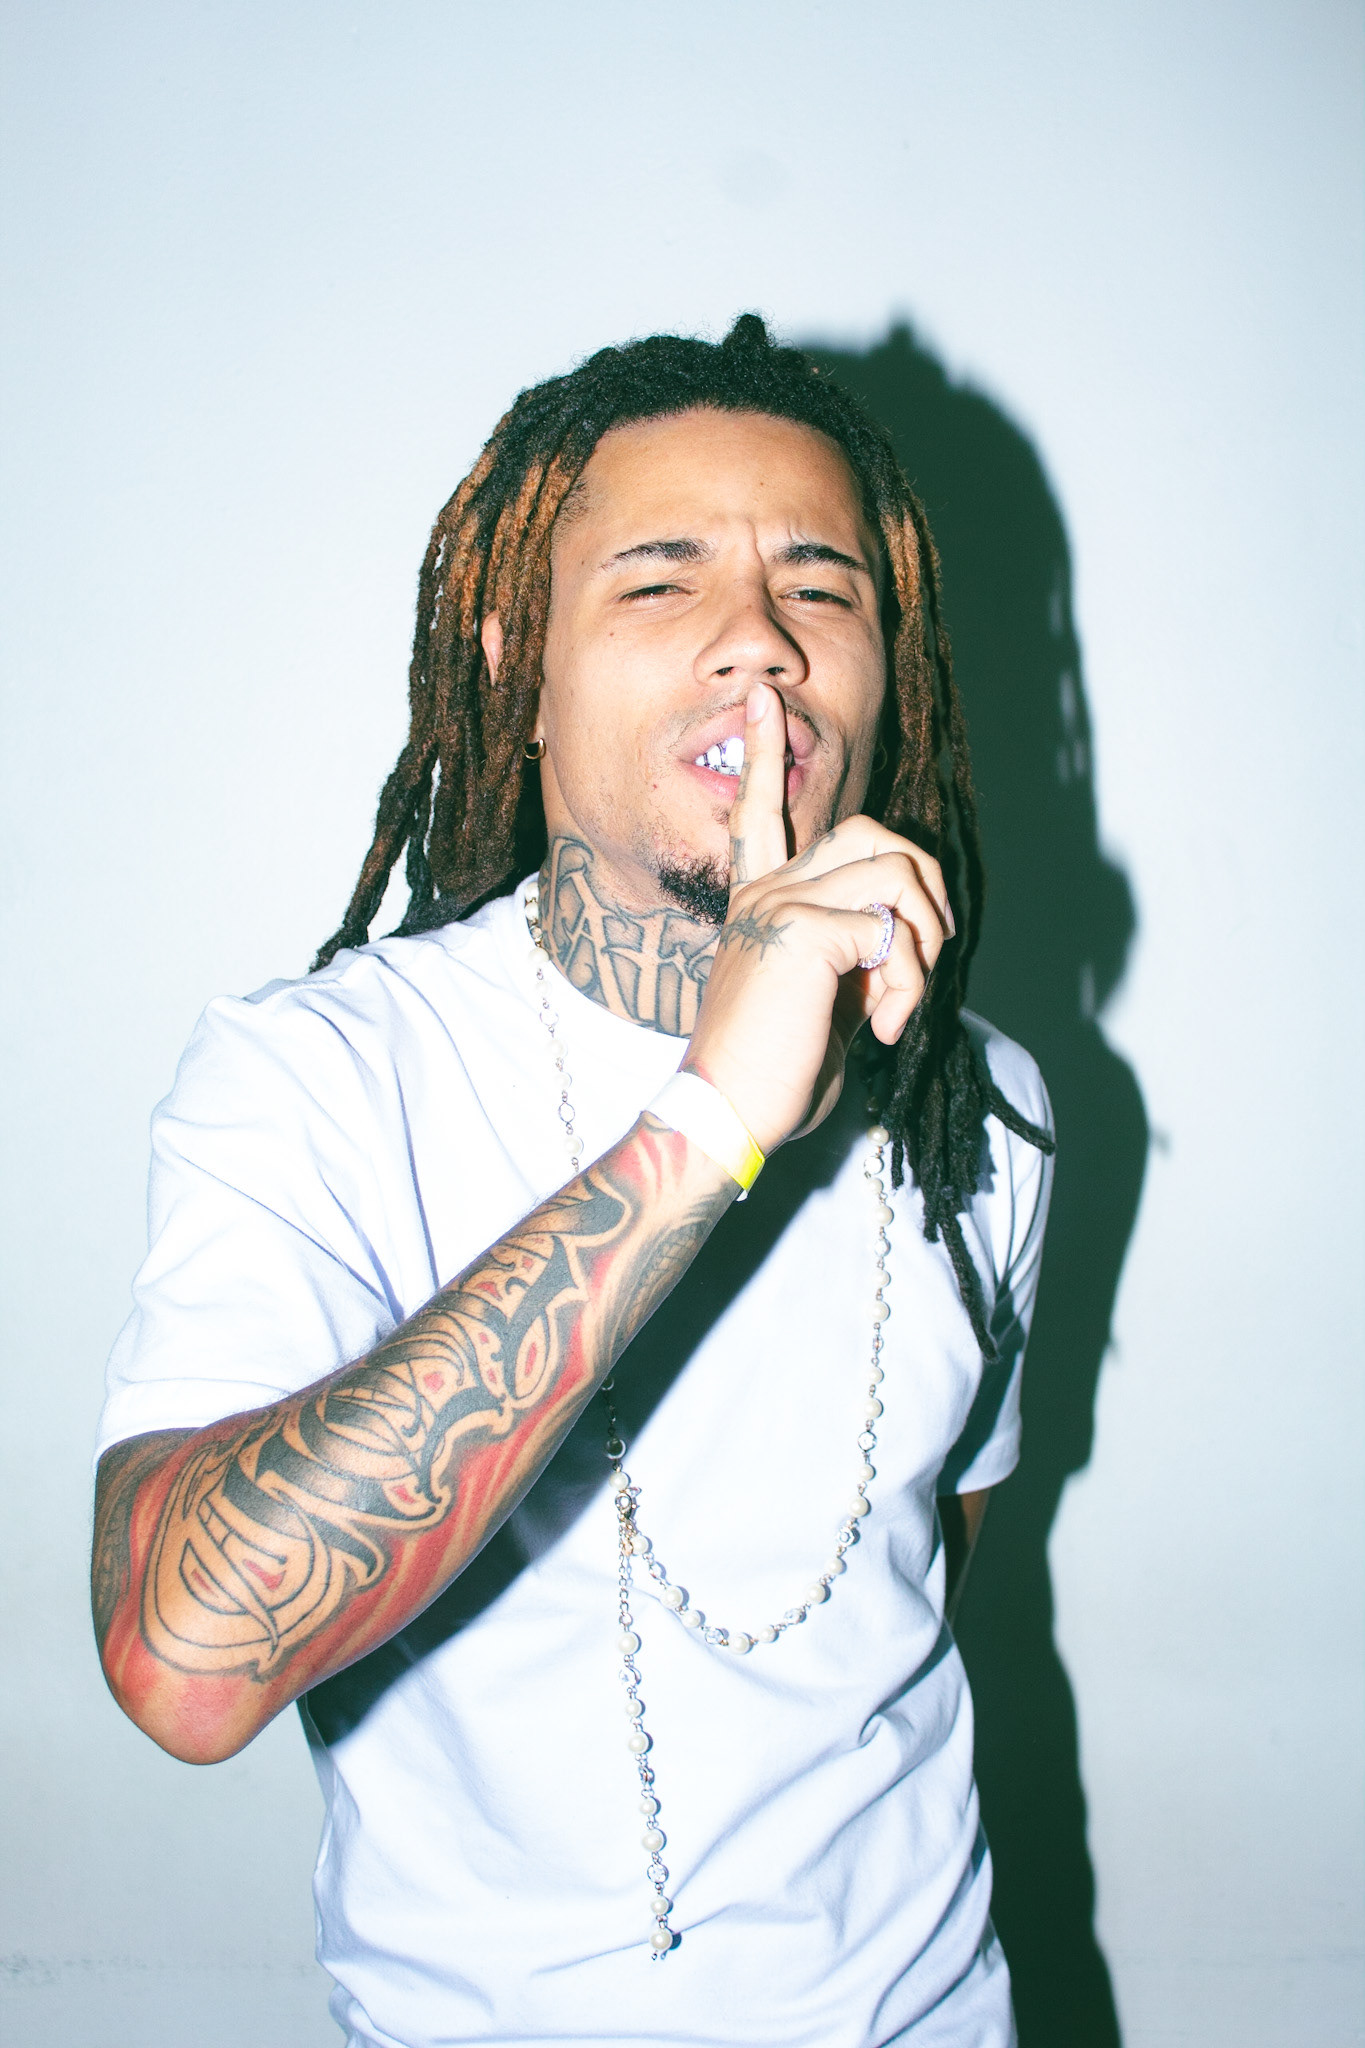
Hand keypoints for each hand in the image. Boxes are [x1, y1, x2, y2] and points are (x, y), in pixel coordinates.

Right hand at [685, 682, 953, 1155]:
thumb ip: (850, 949)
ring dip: (924, 948)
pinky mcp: (804, 932)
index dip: (763, 751)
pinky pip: (895, 933)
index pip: (760, 811)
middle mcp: (766, 890)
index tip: (764, 698)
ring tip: (899, 1006)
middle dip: (927, 888)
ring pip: (898, 875)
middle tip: (929, 956)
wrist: (729, 1113)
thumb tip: (905, 938)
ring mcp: (781, 904)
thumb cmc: (773, 1069)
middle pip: (873, 832)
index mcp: (760, 899)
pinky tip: (881, 1029)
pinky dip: (908, 986)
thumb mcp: (819, 997)